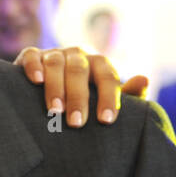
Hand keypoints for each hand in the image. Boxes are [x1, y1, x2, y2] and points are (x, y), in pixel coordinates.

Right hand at [13, 46, 149, 126]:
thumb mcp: (106, 100)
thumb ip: (127, 95)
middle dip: (78, 97)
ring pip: (56, 64)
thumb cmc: (87, 100)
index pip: (108, 76)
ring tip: (55, 112)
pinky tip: (36, 81)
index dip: (108, 97)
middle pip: (79, 71)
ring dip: (56, 87)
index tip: (106, 121)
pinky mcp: (31, 56)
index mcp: (99, 64)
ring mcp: (54, 53)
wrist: (54, 91)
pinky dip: (34, 67)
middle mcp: (77, 55)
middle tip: (76, 123)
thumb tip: (144, 80)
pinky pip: (32, 57)